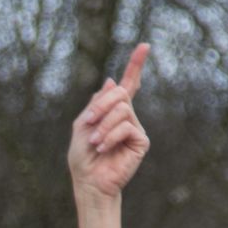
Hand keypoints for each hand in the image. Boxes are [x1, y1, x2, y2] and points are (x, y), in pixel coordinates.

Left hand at [68, 45, 149, 198]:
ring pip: (122, 110)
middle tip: (88, 122)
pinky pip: (127, 127)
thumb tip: (111, 81)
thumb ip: (96, 104)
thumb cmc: (83, 157)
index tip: (145, 46)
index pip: (128, 84)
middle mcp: (127, 116)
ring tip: (95, 142)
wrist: (89, 181)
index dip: (135, 65)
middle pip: (120, 93)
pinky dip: (110, 136)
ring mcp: (135, 128)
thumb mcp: (82, 125)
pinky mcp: (141, 141)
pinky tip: (103, 148)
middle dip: (101, 106)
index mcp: (112, 111)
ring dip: (103, 125)